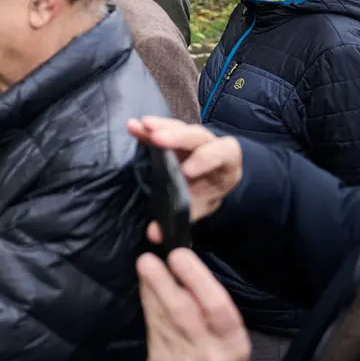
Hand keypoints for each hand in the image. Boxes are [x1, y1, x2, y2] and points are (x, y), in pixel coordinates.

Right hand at [127, 117, 242, 232]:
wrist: (208, 182)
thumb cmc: (206, 192)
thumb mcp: (200, 206)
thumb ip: (181, 217)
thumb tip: (153, 234)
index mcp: (226, 161)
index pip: (222, 153)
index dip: (206, 159)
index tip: (185, 172)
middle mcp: (210, 143)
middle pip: (197, 135)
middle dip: (177, 137)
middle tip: (157, 139)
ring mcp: (191, 137)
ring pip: (178, 128)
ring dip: (159, 127)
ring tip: (141, 127)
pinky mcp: (173, 134)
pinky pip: (162, 128)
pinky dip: (147, 128)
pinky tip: (133, 126)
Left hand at [137, 249, 249, 360]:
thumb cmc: (220, 355)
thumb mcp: (229, 335)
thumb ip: (211, 305)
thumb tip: (184, 263)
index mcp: (233, 344)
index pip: (218, 309)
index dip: (198, 280)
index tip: (179, 256)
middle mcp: (208, 353)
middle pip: (183, 313)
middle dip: (164, 284)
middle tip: (149, 259)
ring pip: (162, 319)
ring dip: (151, 289)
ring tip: (145, 264)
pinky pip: (152, 326)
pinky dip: (148, 302)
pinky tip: (145, 284)